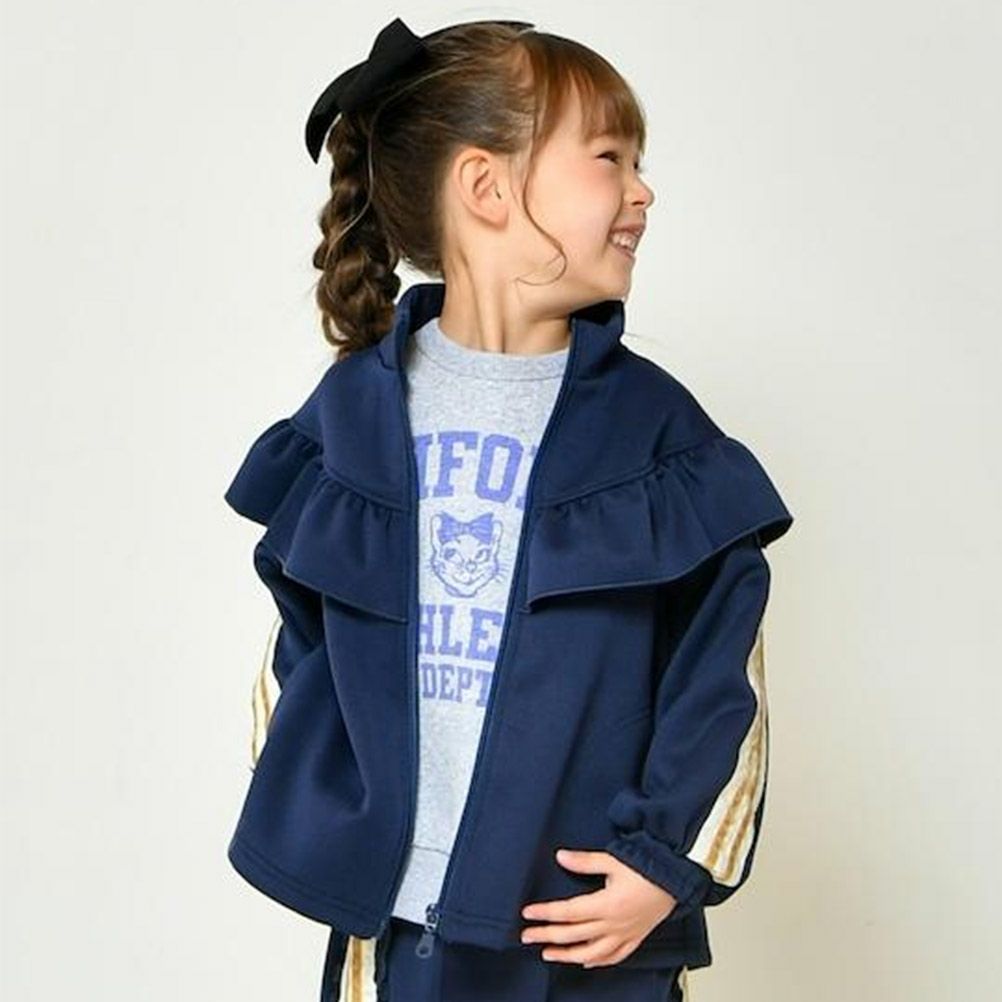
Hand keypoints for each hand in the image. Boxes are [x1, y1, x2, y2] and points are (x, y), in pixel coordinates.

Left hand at [519, 848, 677, 967]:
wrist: (677, 879)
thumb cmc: (648, 868)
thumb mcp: (614, 860)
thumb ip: (585, 862)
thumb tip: (561, 856)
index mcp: (607, 905)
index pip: (568, 912)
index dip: (546, 914)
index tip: (528, 914)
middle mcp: (614, 924)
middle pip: (574, 935)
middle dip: (547, 936)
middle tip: (527, 936)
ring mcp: (624, 935)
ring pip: (591, 953)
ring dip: (567, 955)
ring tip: (548, 953)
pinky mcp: (635, 938)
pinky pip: (614, 957)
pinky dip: (598, 961)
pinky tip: (586, 962)